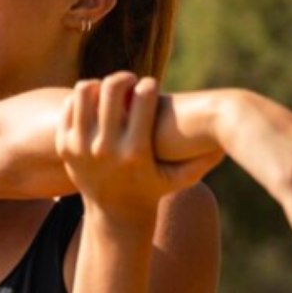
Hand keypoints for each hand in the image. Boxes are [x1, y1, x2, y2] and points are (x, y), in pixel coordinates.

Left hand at [56, 73, 224, 227]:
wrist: (113, 214)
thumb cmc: (152, 189)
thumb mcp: (179, 178)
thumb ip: (202, 160)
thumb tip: (226, 141)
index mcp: (135, 152)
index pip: (141, 98)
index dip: (148, 85)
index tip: (150, 86)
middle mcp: (106, 149)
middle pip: (110, 88)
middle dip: (123, 78)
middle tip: (130, 82)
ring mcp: (81, 147)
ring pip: (84, 91)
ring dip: (98, 85)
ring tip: (110, 91)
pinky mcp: (65, 146)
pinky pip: (69, 107)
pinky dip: (82, 100)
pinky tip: (95, 105)